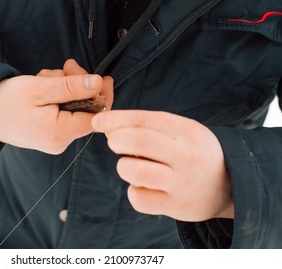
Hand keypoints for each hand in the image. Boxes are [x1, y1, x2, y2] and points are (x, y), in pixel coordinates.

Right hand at [0, 59, 112, 153]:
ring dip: (65, 87)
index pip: (97, 117)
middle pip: (86, 110)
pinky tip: (44, 87)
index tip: (102, 76)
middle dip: (79, 85)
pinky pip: (64, 112)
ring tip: (45, 78)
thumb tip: (98, 84)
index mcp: (59, 133)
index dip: (103, 96)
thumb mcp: (39, 88)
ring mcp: (55, 139)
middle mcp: (60, 142)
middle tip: (66, 66)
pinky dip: (58, 96)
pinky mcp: (49, 134)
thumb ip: (70, 87)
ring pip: (74, 108)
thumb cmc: (5, 100)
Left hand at [92, 110, 233, 221]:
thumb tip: (107, 126)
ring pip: (133, 171)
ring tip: (135, 167)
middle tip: (114, 142)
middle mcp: (187, 157)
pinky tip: (146, 187)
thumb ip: (148, 127)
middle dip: (116, 140)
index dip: (117, 119)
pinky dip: (135, 191)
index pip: (146, 120)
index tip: (98, 121)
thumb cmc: (194, 153)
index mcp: (188, 132)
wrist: (229, 185)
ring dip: (125, 167)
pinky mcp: (175, 207)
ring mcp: (182, 184)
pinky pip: (138, 198)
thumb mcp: (181, 132)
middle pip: (138, 142)